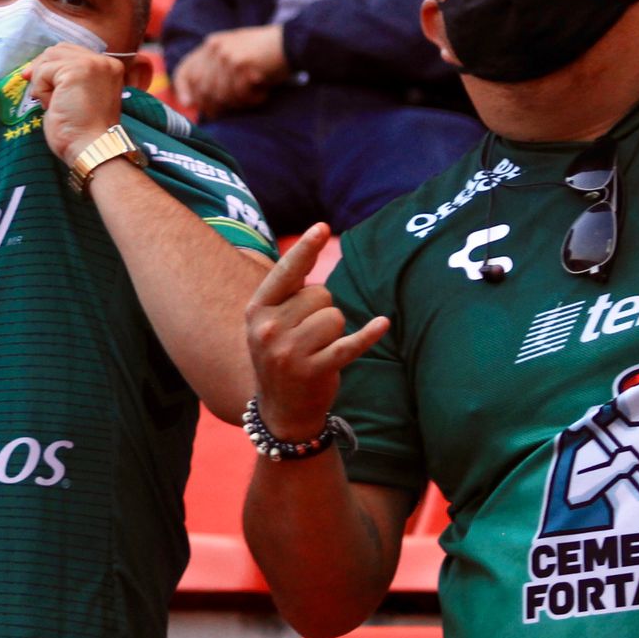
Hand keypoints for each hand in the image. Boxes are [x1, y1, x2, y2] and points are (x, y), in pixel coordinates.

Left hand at [25, 42, 127, 162]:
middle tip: (34, 92)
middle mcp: (104, 61)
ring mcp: (91, 64)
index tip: (35, 81)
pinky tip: (50, 106)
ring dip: (41, 82)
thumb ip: (67, 79)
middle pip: (58, 50)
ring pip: (49, 59)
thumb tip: (33, 69)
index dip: (50, 65)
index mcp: (109, 67)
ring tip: (51, 104)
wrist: (92, 148)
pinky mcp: (77, 70)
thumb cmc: (83, 131)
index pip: (71, 52)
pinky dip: (40, 90)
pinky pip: (43, 72)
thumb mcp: (78, 97)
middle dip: (41, 69)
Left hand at [172, 26, 288, 118]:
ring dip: (240, 101)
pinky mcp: (241, 65)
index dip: (184, 89)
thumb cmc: (266, 54)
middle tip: (237, 106)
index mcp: (211, 44)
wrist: (292, 42)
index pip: (186, 69)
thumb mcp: (235, 53)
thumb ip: (216, 70)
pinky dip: (253, 99)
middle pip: (204, 89)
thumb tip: (197, 100)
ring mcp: (227, 56)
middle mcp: (215, 48)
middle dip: (217, 104)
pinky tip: (263, 91)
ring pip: (222, 95)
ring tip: (256, 94)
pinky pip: (240, 95)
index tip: (188, 104)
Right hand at [246, 223, 388, 440]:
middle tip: (307, 336)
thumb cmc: (282, 355)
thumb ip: (287, 292)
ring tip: (317, 350)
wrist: (281, 411)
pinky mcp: (314, 371)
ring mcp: (290, 352)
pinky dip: (368, 335)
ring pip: (336, 317)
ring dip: (335, 331)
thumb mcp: (270, 323)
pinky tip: (382, 324)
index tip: (322, 226)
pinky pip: (349, 344)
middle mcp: (269, 329)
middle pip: (320, 294)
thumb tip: (311, 247)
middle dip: (322, 310)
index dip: (306, 248)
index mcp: (256, 311)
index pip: (285, 272)